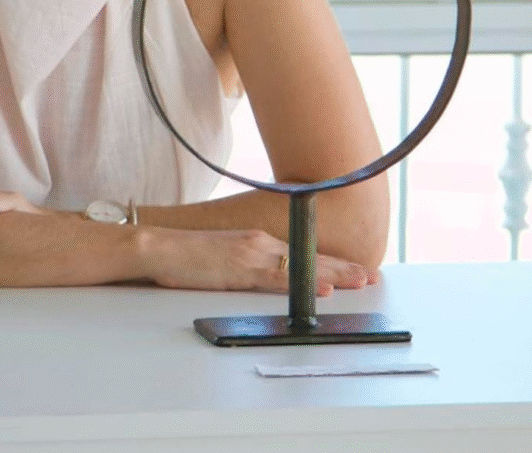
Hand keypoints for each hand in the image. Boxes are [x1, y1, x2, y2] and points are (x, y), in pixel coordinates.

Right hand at [139, 227, 375, 294]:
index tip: (357, 270)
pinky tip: (323, 289)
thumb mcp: (226, 257)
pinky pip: (278, 278)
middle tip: (371, 276)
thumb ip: (250, 266)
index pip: (303, 253)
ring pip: (302, 266)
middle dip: (343, 268)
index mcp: (258, 241)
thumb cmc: (188, 255)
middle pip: (310, 257)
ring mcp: (252, 254)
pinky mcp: (240, 268)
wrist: (160, 246)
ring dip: (334, 275)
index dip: (332, 263)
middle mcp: (260, 243)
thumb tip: (271, 280)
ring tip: (360, 281)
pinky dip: (304, 283)